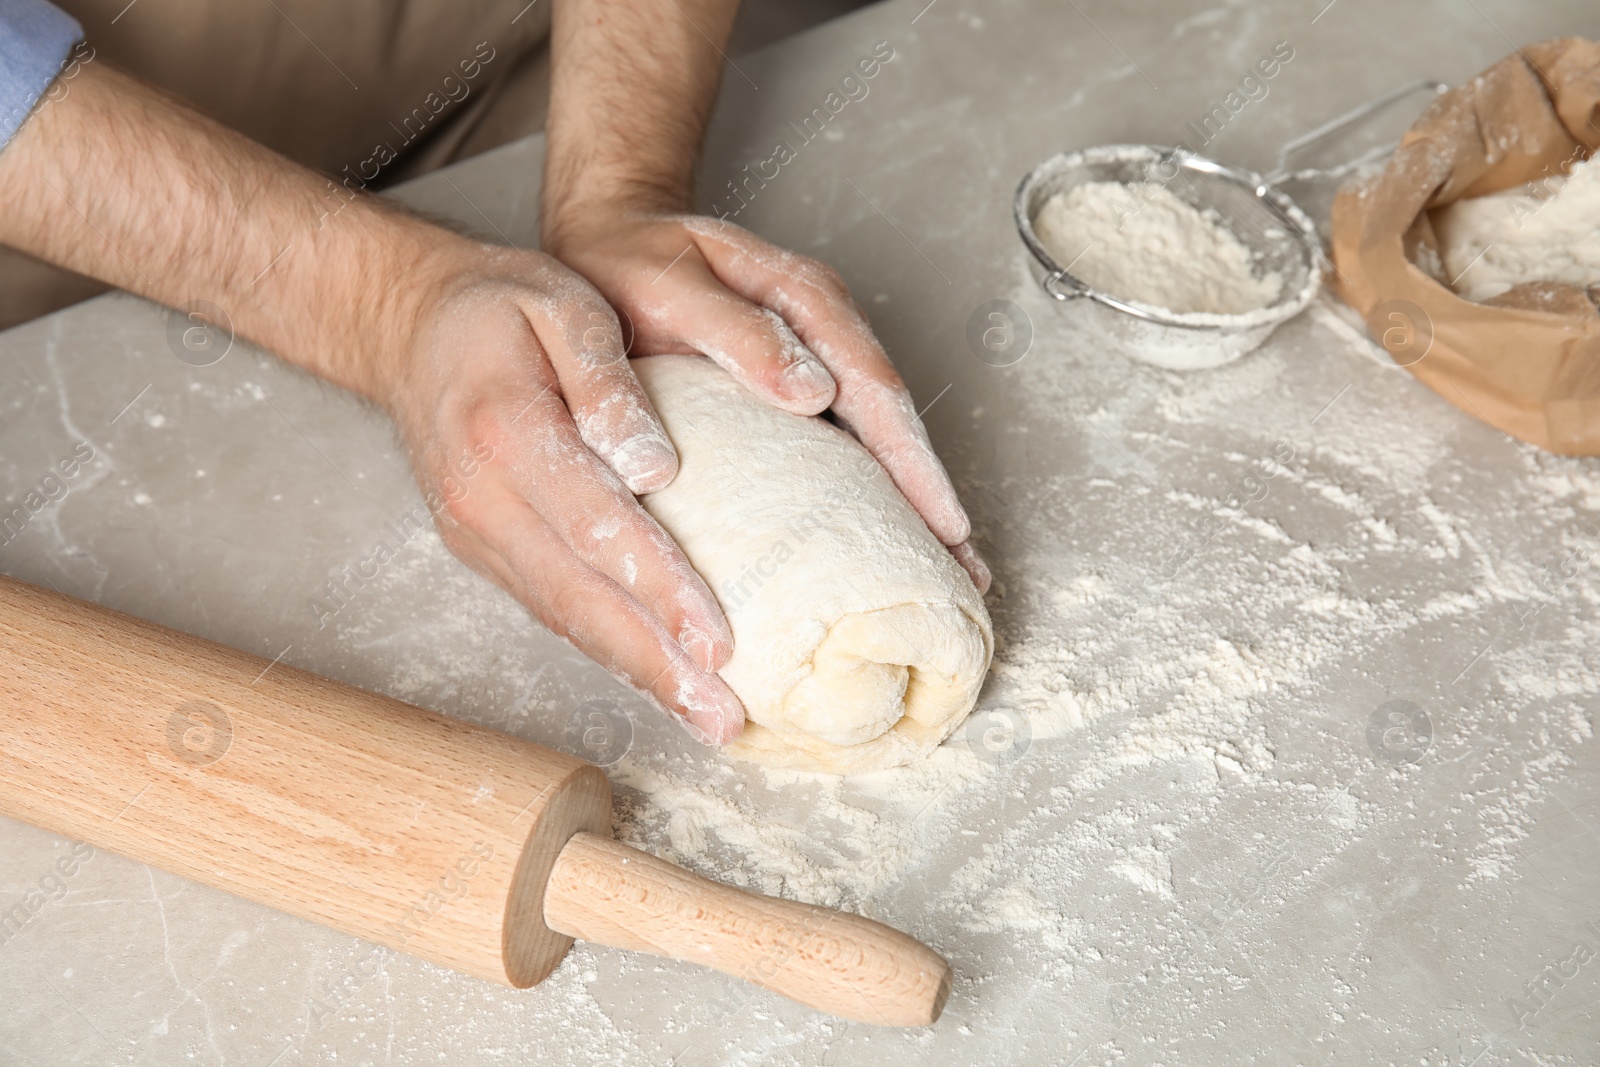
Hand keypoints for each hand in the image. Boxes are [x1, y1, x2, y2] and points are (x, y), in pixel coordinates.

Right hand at [379, 237, 742, 742]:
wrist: (405, 325)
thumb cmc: (498, 306)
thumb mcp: (562, 304)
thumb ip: (607, 380)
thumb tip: (655, 466)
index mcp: (506, 434)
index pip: (597, 528)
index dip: (662, 589)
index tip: (721, 640)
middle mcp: (483, 500)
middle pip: (580, 600)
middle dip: (657, 664)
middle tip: (723, 715)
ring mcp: (475, 534)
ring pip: (564, 618)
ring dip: (636, 673)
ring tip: (704, 714)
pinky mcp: (482, 549)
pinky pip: (550, 608)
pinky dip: (605, 649)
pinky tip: (655, 675)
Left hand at [541, 208, 990, 592]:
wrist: (599, 247)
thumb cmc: (626, 265)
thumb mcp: (673, 285)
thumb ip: (737, 333)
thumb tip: (816, 394)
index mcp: (805, 299)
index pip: (877, 389)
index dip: (914, 463)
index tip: (944, 526)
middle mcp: (823, 328)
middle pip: (895, 419)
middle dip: (932, 496)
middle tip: (967, 573)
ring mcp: (814, 356)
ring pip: (877, 433)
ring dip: (910, 498)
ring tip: (941, 569)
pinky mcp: (793, 384)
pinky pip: (843, 437)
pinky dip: (868, 487)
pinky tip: (877, 536)